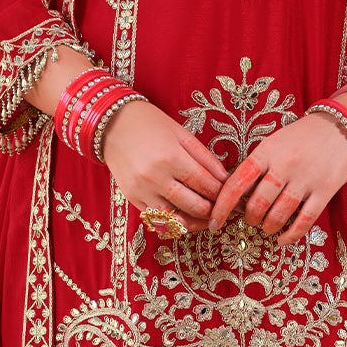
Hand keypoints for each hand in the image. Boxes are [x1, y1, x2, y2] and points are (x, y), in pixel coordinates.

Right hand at [101, 100, 227, 229]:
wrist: (112, 124)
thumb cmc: (151, 124)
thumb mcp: (182, 134)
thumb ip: (205, 158)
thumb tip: (226, 180)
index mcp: (171, 158)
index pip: (206, 185)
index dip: (223, 194)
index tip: (234, 198)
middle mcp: (155, 178)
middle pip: (194, 206)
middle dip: (214, 211)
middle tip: (224, 211)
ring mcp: (142, 191)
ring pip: (176, 219)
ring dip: (196, 222)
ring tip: (208, 219)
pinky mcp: (132, 198)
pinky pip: (157, 219)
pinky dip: (174, 222)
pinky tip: (186, 218)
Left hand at [210, 94, 346, 248]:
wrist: (339, 128)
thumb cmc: (301, 138)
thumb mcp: (273, 143)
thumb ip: (256, 166)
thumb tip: (235, 196)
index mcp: (267, 151)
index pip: (237, 183)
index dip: (222, 206)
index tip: (213, 221)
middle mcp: (285, 165)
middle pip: (258, 202)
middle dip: (250, 217)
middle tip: (250, 219)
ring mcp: (306, 179)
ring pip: (279, 214)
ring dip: (268, 226)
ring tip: (266, 226)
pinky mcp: (325, 191)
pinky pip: (305, 220)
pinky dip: (291, 234)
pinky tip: (282, 239)